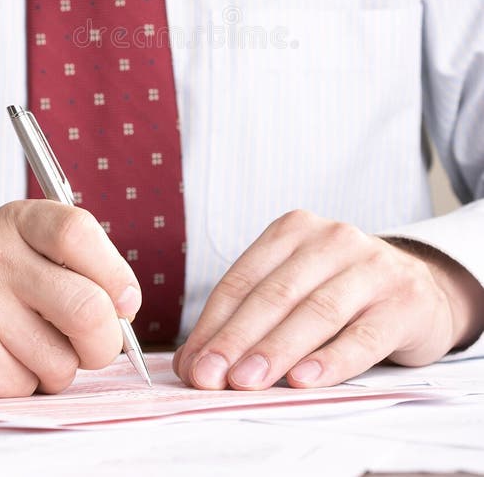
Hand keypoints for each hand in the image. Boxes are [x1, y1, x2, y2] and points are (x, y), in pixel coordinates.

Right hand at [0, 201, 140, 396]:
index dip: (116, 274)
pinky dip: (21, 383)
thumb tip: (126, 307)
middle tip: (95, 345)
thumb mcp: (14, 241)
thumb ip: (70, 261)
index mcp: (16, 220)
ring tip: (27, 346)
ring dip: (56, 367)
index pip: (79, 233)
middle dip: (105, 342)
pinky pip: (23, 385)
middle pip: (87, 308)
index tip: (124, 301)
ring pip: (60, 360)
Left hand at [173, 210, 483, 390]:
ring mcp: (372, 266)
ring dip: (277, 350)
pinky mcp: (403, 301)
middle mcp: (333, 239)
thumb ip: (248, 319)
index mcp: (294, 230)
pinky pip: (363, 335)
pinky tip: (305, 379)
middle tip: (209, 377)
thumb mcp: (295, 289)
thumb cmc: (342, 291)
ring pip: (316, 312)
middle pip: (275, 294)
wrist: (419, 287)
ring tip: (247, 382)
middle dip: (237, 339)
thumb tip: (192, 362)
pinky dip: (332, 360)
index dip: (214, 324)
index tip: (192, 364)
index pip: (243, 279)